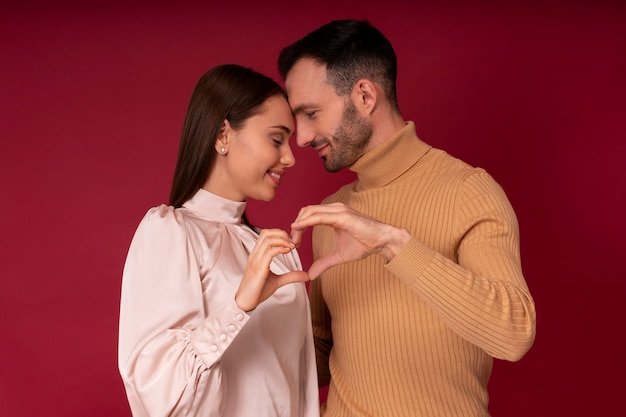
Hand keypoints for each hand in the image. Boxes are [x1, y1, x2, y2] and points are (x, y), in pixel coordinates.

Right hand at [235, 228, 308, 311]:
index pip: (266, 234)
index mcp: (257, 255)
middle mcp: (255, 255)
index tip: (291, 242)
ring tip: (292, 246)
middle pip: (266, 233)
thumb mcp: (277, 281)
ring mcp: (256, 260)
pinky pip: (269, 252)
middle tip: (293, 242)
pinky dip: (281, 248)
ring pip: (268, 239)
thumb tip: (306, 275)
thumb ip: (290, 276)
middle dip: (282, 233)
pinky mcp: (259, 268)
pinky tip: (288, 252)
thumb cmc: (257, 291)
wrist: (245, 302)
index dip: (280, 234)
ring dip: (283, 240)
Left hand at [290, 203, 410, 279]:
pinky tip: (298, 229)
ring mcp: (338, 211)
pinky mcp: (343, 216)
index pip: (309, 214)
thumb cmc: (365, 244)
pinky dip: (307, 222)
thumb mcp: (339, 255)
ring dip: (299, 224)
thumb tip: (310, 275)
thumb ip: (324, 263)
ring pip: (310, 211)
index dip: (299, 226)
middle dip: (296, 225)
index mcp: (333, 214)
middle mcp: (334, 209)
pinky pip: (320, 216)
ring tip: (295, 240)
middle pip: (306, 210)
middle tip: (293, 243)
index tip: (295, 242)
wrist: (383, 241)